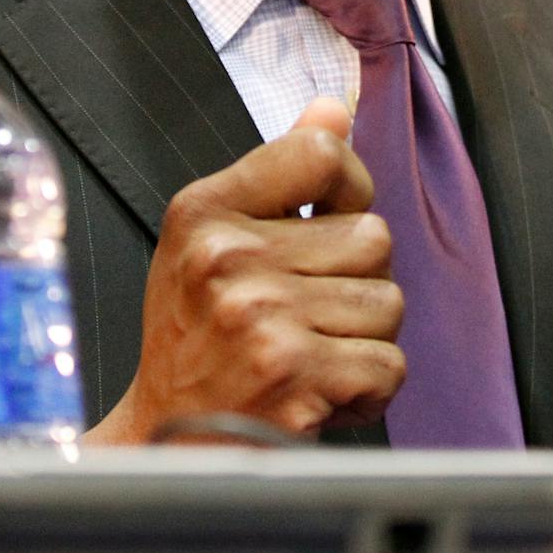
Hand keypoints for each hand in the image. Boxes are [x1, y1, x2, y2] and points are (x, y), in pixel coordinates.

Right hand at [83, 97, 404, 442]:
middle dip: (355, 280)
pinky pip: (389, 365)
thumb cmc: (194, 339)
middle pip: (372, 235)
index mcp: (205, 211)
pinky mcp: (294, 374)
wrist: (163, 445)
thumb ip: (279, 173)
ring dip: (363, 339)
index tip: (327, 222)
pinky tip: (320, 393)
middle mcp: (228, 257)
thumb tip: (335, 107)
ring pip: (388, 302)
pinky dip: (368, 390)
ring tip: (308, 354)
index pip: (321, 152)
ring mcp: (261, 317)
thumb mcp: (211, 240)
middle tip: (301, 314)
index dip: (348, 187)